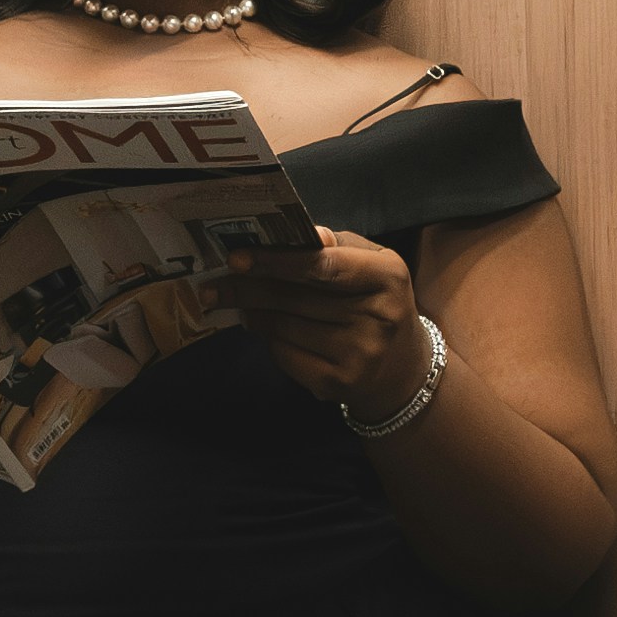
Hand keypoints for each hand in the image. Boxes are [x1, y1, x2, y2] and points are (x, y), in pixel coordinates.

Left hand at [225, 228, 424, 418]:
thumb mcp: (372, 266)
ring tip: (234, 301)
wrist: (401, 371)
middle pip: (296, 298)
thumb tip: (306, 233)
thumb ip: (338, 246)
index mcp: (388, 276)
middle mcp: (377, 317)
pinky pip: (286, 355)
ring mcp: (358, 354)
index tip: (238, 259)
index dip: (276, 261)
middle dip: (248, 289)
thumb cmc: (377, 304)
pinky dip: (268, 339)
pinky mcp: (338, 383)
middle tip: (215, 283)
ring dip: (252, 312)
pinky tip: (261, 327)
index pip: (323, 265)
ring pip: (285, 327)